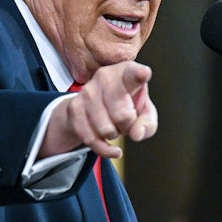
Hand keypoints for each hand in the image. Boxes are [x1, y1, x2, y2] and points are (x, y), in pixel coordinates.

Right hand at [41, 61, 157, 157]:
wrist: (94, 104)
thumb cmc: (126, 105)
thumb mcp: (144, 112)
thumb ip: (147, 123)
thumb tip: (136, 134)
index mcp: (126, 72)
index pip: (133, 74)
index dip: (139, 75)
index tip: (144, 73)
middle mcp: (105, 77)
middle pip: (122, 116)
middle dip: (128, 126)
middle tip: (127, 120)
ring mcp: (87, 91)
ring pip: (106, 129)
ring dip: (114, 134)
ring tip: (114, 124)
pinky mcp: (74, 107)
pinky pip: (91, 139)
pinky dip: (104, 148)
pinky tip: (111, 146)